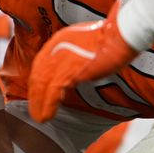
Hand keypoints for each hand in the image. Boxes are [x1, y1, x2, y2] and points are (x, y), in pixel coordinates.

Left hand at [27, 0, 138, 122]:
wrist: (118, 36)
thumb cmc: (111, 36)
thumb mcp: (88, 39)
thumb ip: (78, 50)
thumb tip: (79, 64)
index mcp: (60, 39)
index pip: (42, 62)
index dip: (38, 78)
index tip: (37, 91)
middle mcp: (55, 48)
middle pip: (38, 74)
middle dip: (35, 93)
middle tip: (35, 107)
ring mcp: (60, 60)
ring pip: (41, 85)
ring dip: (38, 103)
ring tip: (39, 117)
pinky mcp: (68, 72)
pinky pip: (52, 92)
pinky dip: (48, 105)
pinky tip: (46, 116)